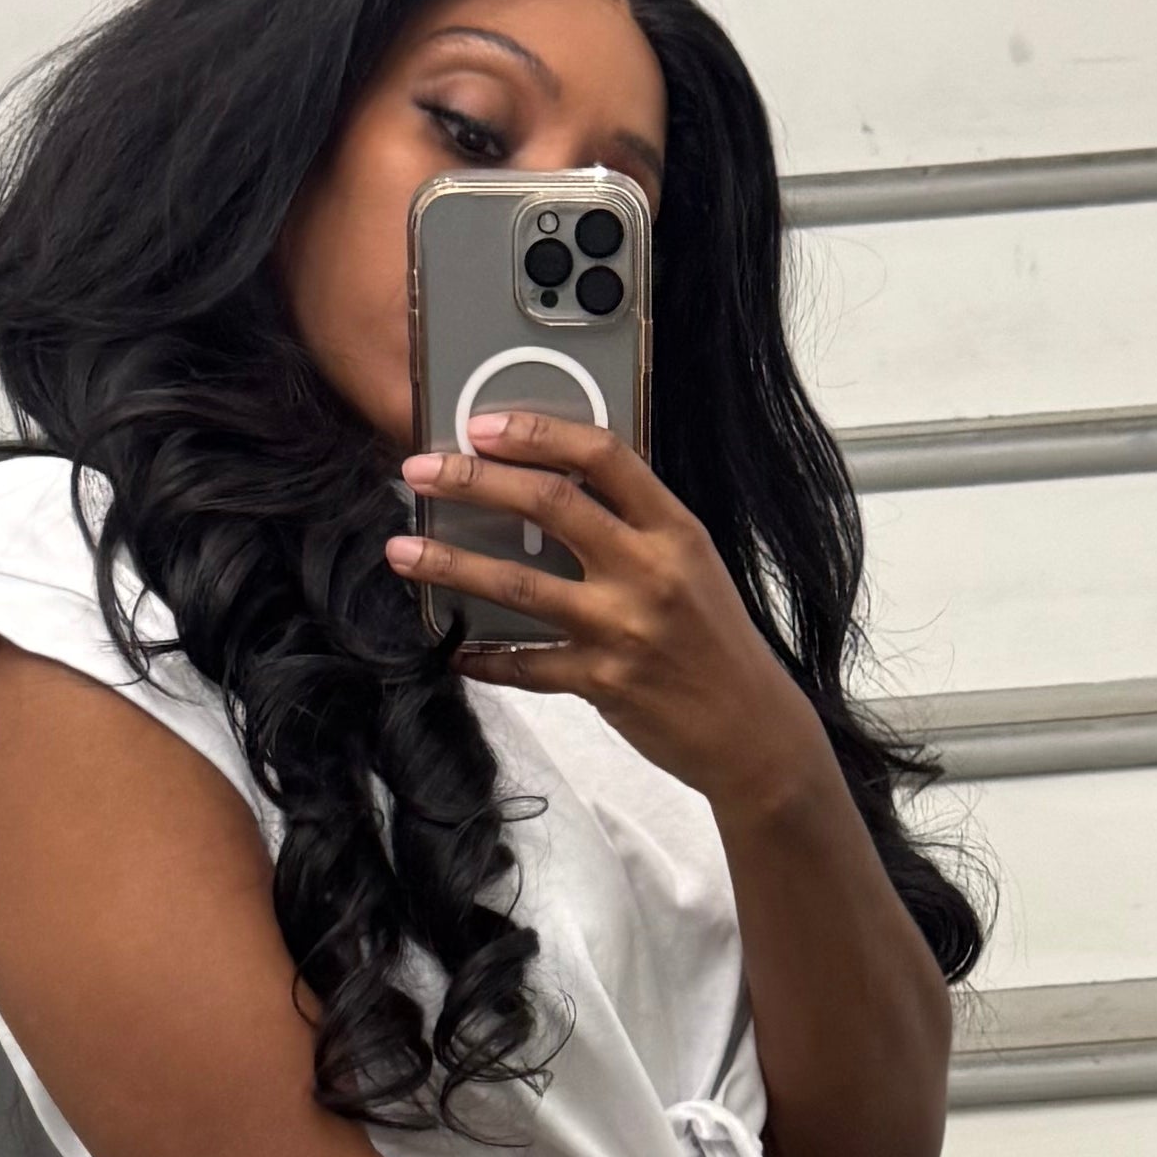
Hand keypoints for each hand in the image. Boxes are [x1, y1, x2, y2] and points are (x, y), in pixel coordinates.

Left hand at [387, 415, 820, 817]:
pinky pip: (525, 665)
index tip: (483, 424)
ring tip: (402, 551)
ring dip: (451, 564)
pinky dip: (483, 656)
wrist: (753, 731)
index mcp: (675, 530)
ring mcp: (623, 628)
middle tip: (419, 470)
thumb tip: (558, 487)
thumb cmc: (717, 643)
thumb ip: (636, 528)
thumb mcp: (694, 566)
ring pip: (518, 585)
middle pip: (549, 504)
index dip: (538, 431)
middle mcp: (649, 571)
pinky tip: (453, 648)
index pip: (604, 455)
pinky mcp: (602, 681)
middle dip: (473, 481)